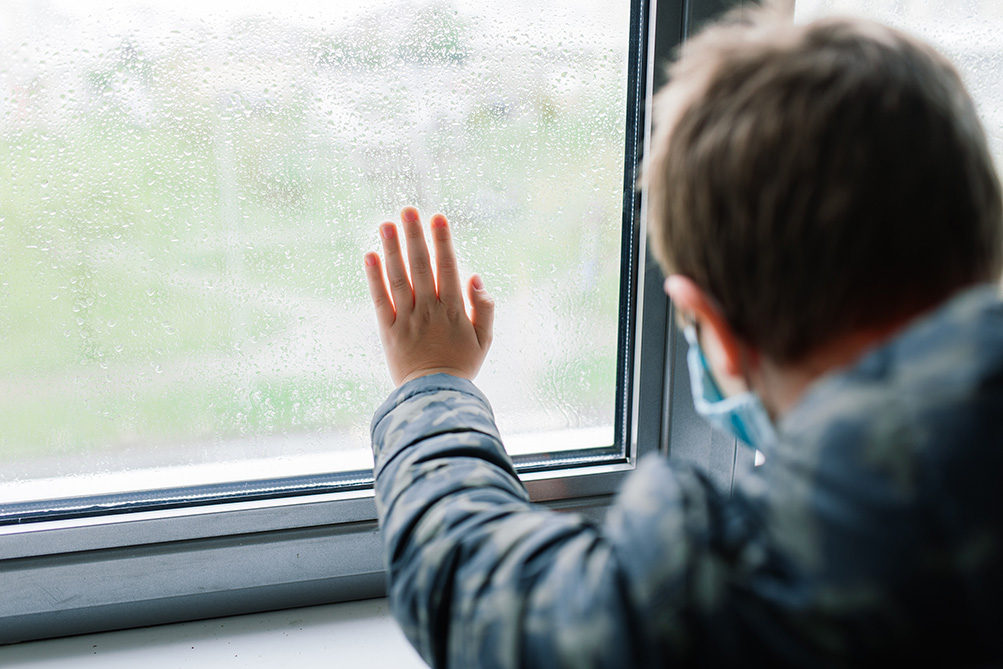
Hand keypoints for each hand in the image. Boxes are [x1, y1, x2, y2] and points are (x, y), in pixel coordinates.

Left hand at [364, 207, 493, 385]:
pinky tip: (370, 255)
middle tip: (408, 210)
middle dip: (415, 235)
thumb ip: (483, 307)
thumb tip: (474, 276)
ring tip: (386, 223)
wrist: (434, 397)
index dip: (442, 241)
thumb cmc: (461, 367)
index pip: (447, 267)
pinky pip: (380, 299)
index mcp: (454, 309)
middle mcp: (429, 309)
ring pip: (398, 277)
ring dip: (392, 248)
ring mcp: (407, 318)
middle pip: (420, 265)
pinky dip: (374, 277)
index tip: (438, 217)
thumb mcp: (484, 340)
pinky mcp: (388, 330)